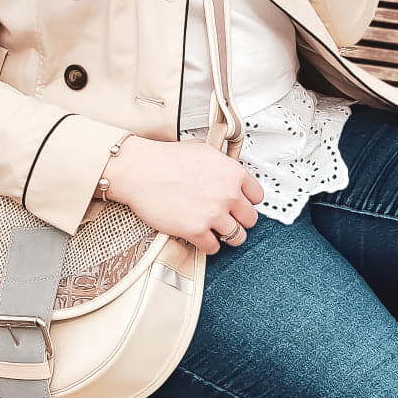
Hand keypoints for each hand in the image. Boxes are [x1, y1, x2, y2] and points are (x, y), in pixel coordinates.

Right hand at [103, 135, 263, 252]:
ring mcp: (213, 214)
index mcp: (232, 173)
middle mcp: (227, 194)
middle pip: (250, 219)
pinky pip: (213, 248)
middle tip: (229, 220)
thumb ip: (221, 163)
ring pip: (236, 237)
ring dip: (227, 236)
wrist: (140, 171)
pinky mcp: (196, 230)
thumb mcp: (202, 150)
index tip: (240, 205)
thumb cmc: (165, 159)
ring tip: (216, 232)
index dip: (247, 202)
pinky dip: (208, 246)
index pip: (257, 196)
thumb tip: (227, 169)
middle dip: (239, 221)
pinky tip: (200, 237)